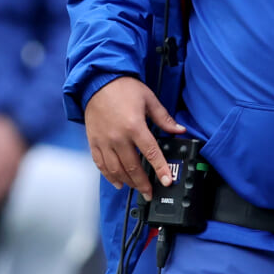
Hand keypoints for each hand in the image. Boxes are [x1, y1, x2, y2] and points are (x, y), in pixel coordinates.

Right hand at [84, 76, 184, 200]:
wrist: (98, 81)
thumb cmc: (124, 88)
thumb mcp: (149, 99)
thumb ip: (164, 118)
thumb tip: (179, 130)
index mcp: (134, 126)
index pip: (151, 153)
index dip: (160, 169)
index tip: (167, 181)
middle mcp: (118, 137)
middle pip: (132, 167)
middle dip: (143, 183)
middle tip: (151, 192)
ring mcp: (104, 141)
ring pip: (116, 169)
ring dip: (128, 182)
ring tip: (137, 188)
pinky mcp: (94, 142)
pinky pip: (101, 164)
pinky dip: (109, 176)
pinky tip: (118, 182)